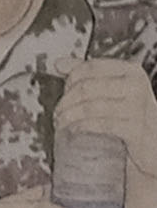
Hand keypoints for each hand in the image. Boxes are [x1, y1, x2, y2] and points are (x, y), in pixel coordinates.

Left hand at [57, 55, 156, 179]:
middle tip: (58, 113)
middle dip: (65, 101)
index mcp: (131, 72)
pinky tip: (73, 130)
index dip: (70, 79)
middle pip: (86, 87)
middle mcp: (136, 86)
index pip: (90, 67)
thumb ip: (88, 74)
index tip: (64, 92)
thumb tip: (59, 64)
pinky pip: (100, 124)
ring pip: (89, 106)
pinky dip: (81, 127)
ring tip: (61, 123)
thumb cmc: (131, 115)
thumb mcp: (113, 90)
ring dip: (68, 116)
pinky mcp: (135, 129)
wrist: (153, 144)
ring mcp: (137, 107)